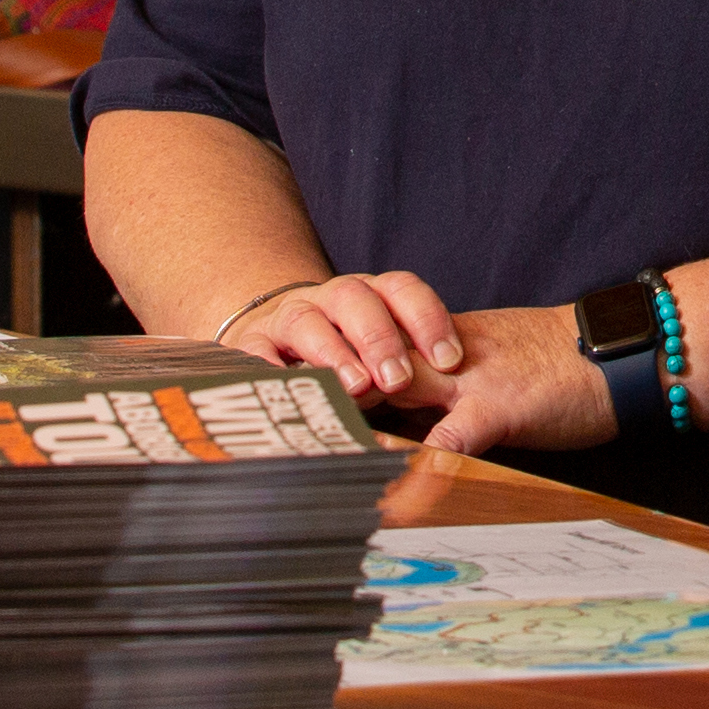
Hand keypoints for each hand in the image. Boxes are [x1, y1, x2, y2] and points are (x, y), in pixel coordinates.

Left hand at [224, 277, 610, 454]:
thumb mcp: (495, 371)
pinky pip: (448, 442)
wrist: (626, 350)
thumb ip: (446, 393)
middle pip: (358, 370)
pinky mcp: (498, 408)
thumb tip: (409, 433)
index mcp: (435, 346)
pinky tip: (388, 502)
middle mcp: (440, 357)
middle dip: (309, 400)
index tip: (268, 405)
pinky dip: (416, 472)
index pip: (362, 356)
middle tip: (255, 437)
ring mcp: (466, 380)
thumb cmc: (566, 369)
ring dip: (344, 429)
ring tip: (298, 464)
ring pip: (388, 395)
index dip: (316, 379)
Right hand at [231, 269, 460, 406]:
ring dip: (333, 353)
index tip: (449, 361)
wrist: (276, 337)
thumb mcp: (380, 354)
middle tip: (399, 379)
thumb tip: (456, 418)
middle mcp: (331, 298)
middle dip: (380, 338)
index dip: (428, 320)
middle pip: (356, 299)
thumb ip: (410, 370)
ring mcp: (289, 316)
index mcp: (371, 294)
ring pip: (308, 321)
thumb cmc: (345, 353)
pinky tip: (288, 388)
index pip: (403, 290)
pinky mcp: (252, 342)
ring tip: (356, 388)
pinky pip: (256, 350)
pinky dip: (270, 368)